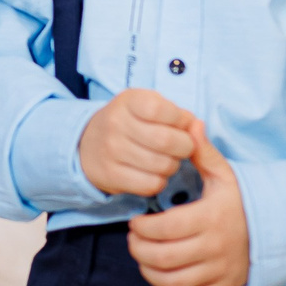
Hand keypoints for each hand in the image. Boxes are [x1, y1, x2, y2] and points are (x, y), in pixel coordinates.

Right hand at [79, 90, 199, 197]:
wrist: (87, 145)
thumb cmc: (129, 122)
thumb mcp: (147, 105)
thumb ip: (175, 113)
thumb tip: (198, 127)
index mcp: (128, 101)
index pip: (161, 110)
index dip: (181, 120)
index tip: (182, 125)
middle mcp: (116, 124)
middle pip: (167, 141)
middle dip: (185, 147)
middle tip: (182, 147)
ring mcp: (111, 151)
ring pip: (163, 165)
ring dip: (173, 165)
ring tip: (165, 159)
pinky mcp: (111, 176)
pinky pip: (152, 184)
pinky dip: (160, 181)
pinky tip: (153, 173)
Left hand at [127, 125, 248, 285]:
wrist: (276, 230)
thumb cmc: (241, 200)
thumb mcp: (224, 174)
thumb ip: (203, 152)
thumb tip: (190, 123)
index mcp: (211, 218)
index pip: (166, 229)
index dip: (142, 228)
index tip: (136, 221)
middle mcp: (215, 248)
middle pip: (164, 259)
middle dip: (139, 250)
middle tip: (134, 239)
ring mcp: (221, 271)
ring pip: (174, 282)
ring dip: (150, 273)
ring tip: (144, 257)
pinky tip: (164, 276)